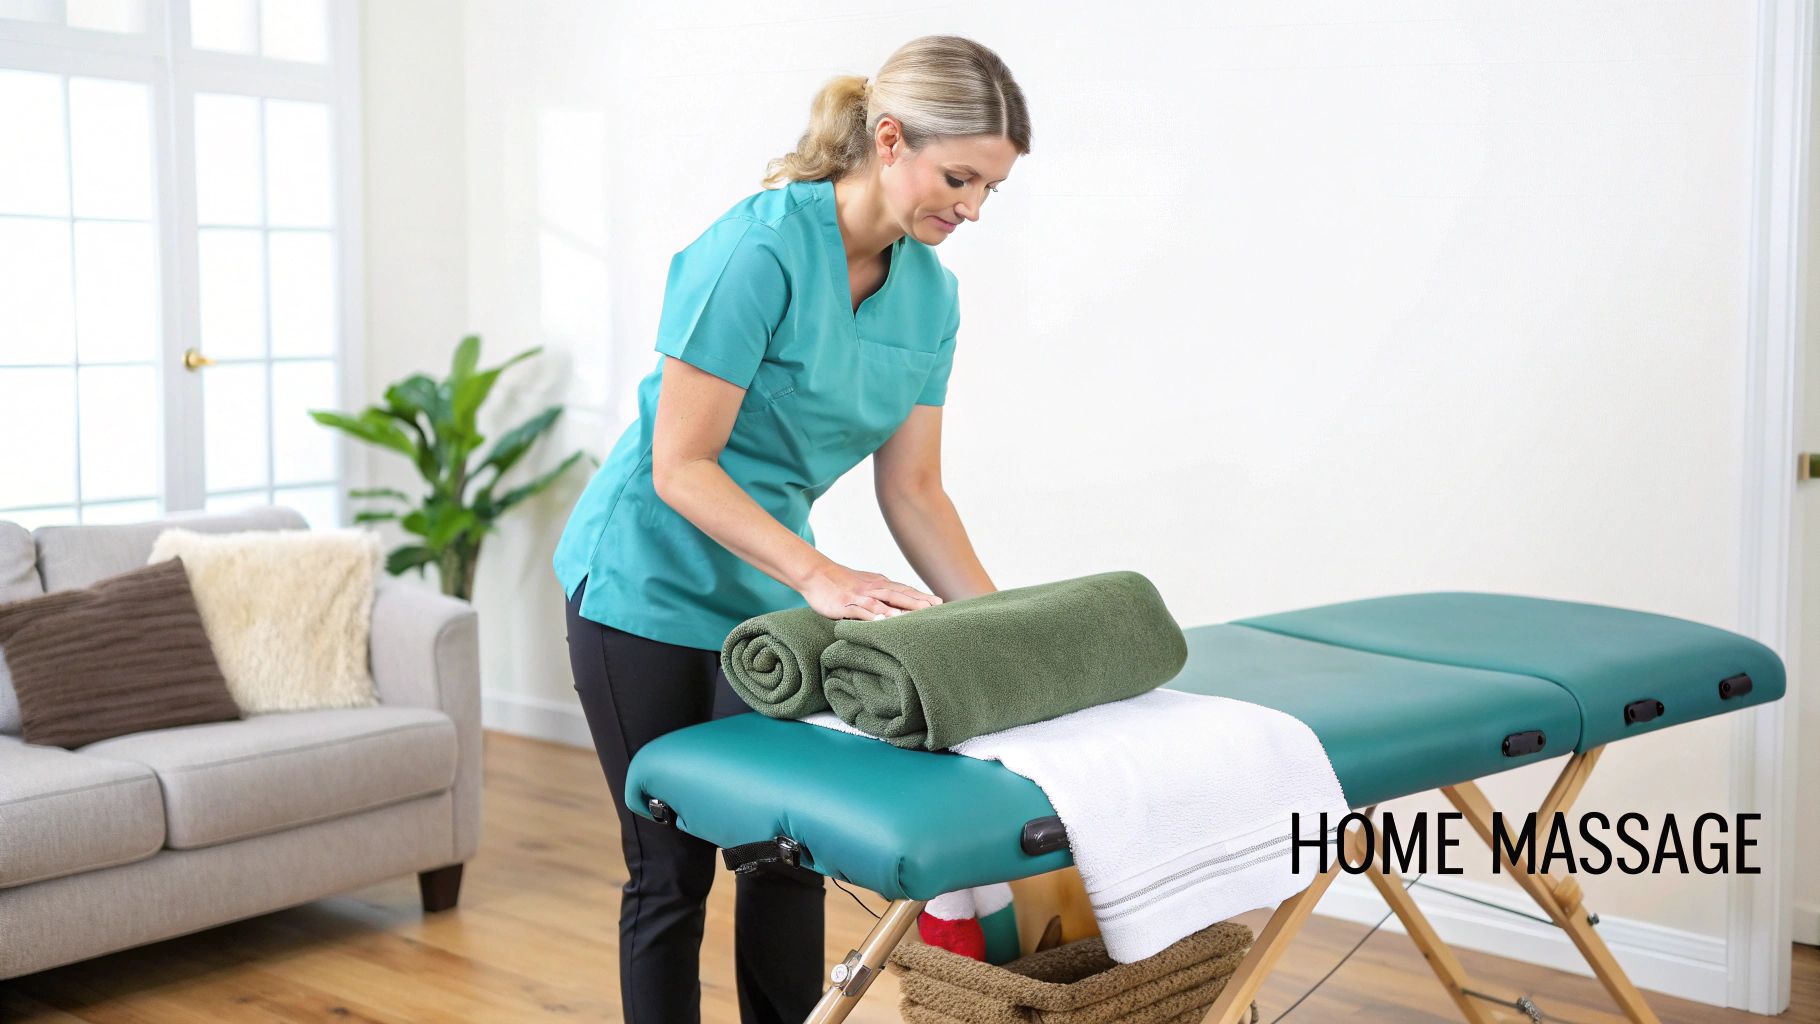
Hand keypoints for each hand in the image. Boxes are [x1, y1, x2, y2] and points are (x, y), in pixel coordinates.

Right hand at [800, 562, 942, 620]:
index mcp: (880, 583)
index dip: (921, 595)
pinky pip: (860, 611)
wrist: (816, 573)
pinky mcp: (845, 604)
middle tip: (935, 608)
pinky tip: (882, 623)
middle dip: (918, 602)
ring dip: (900, 609)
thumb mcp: (865, 583)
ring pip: (883, 602)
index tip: (939, 602)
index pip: (904, 589)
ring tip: (915, 617)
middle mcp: (873, 588)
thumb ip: (882, 591)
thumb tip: (898, 603)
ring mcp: (859, 596)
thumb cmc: (841, 581)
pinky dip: (872, 616)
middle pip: (899, 595)